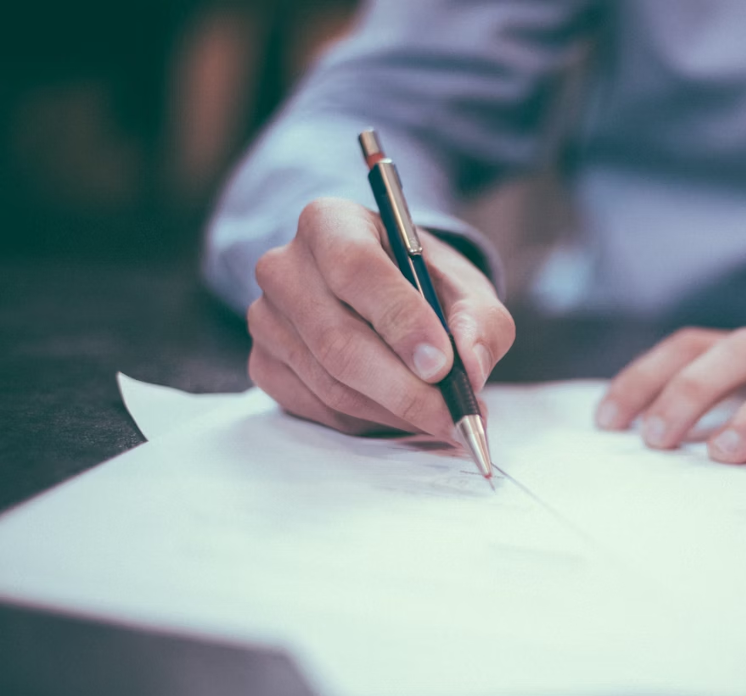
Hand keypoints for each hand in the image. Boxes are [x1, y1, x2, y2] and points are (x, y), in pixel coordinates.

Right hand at [246, 197, 514, 437]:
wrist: (388, 297)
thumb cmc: (427, 286)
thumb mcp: (467, 290)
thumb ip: (480, 322)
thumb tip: (470, 368)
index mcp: (330, 223)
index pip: (356, 269)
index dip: (400, 321)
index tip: (442, 365)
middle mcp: (284, 266)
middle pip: (338, 340)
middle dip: (405, 389)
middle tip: (454, 416)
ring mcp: (266, 319)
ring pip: (331, 383)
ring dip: (394, 411)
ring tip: (442, 418)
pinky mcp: (264, 364)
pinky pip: (318, 408)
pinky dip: (369, 421)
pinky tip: (403, 414)